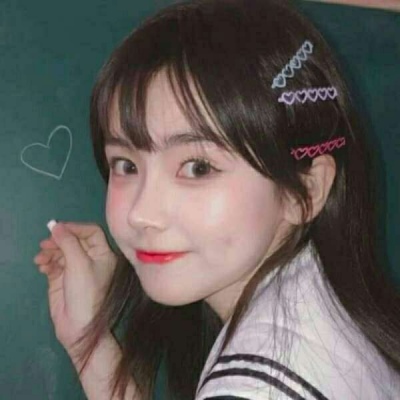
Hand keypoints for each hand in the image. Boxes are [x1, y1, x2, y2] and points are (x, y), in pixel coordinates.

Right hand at [34, 222, 116, 353]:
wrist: (78, 326)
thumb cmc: (85, 291)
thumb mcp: (79, 264)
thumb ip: (68, 242)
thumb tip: (56, 226)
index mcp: (102, 254)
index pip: (91, 232)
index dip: (75, 228)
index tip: (59, 228)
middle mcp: (90, 259)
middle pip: (74, 240)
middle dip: (59, 240)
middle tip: (46, 243)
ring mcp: (75, 269)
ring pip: (61, 251)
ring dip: (50, 251)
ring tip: (42, 258)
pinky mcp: (62, 279)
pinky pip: (53, 263)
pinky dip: (47, 262)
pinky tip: (42, 266)